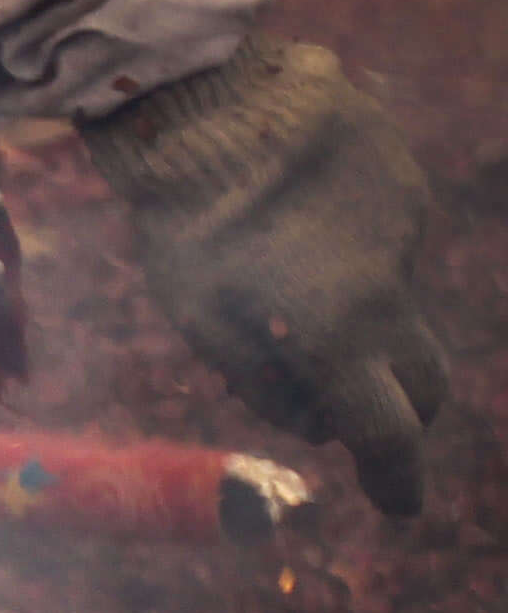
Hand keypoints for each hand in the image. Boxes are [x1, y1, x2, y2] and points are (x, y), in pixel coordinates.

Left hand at [85, 33, 456, 514]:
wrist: (219, 107)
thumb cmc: (188, 226)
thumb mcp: (201, 322)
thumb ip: (264, 382)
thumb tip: (314, 419)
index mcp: (336, 336)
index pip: (385, 433)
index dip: (394, 477)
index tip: (398, 505)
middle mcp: (390, 292)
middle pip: (423, 382)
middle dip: (396, 410)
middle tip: (348, 411)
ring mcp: (408, 236)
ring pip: (398, 308)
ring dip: (357, 319)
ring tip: (278, 275)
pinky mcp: (409, 189)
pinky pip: (388, 244)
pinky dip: (351, 253)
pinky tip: (296, 220)